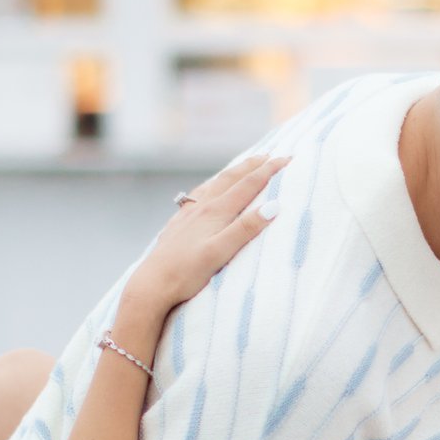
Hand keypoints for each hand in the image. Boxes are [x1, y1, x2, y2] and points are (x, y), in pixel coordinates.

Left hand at [128, 154, 288, 314]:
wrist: (152, 284)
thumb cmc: (186, 273)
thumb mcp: (220, 252)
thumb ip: (246, 229)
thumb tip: (274, 206)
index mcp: (215, 212)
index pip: (248, 185)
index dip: (269, 170)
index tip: (287, 159)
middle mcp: (201, 207)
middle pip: (230, 179)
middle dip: (252, 165)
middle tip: (270, 155)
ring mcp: (188, 214)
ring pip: (213, 184)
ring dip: (232, 173)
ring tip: (243, 166)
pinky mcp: (178, 224)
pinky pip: (198, 195)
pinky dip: (211, 186)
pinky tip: (207, 191)